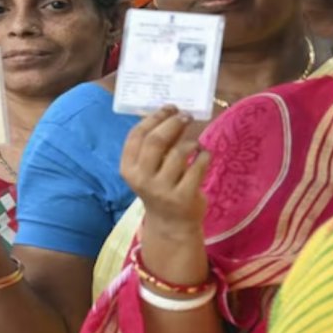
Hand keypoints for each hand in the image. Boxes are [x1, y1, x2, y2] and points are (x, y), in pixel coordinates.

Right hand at [120, 106, 210, 239]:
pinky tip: (204, 156)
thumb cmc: (159, 187)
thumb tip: (171, 113)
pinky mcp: (184, 197)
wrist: (171, 224)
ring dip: (191, 142)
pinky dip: (204, 156)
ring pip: (179, 152)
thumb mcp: (149, 168)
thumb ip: (155, 145)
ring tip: (195, 143)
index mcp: (128, 168)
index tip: (169, 108)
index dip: (154, 118)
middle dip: (173, 123)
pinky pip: (198, 166)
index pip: (137, 135)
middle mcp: (142, 179)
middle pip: (156, 141)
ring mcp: (162, 190)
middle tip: (186, 116)